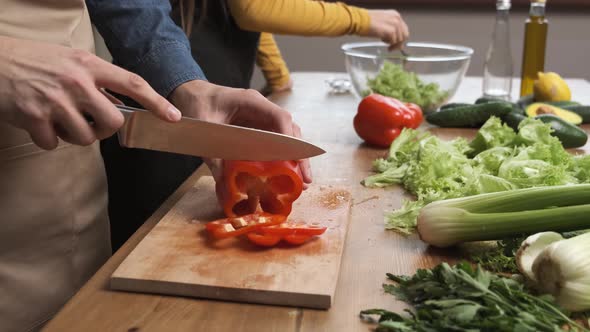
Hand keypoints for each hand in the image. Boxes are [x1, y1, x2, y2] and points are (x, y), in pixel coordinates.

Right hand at [0, 36, 180, 149]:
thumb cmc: (33, 60)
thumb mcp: (70, 60)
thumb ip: (96, 79)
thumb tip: (121, 103)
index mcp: (88, 65)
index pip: (132, 83)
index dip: (156, 102)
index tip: (173, 117)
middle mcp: (76, 82)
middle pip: (112, 122)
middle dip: (106, 130)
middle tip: (91, 123)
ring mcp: (55, 101)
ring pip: (84, 138)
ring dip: (74, 136)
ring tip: (58, 119)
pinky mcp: (34, 118)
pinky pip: (53, 144)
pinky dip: (47, 139)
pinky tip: (37, 122)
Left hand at [168, 79, 311, 186]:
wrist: (188, 93)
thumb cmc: (196, 103)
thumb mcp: (203, 127)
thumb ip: (213, 153)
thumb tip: (224, 181)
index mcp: (251, 101)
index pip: (280, 118)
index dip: (290, 139)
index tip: (295, 160)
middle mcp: (261, 109)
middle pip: (289, 130)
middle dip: (299, 155)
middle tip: (305, 179)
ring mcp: (261, 118)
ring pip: (286, 137)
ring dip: (293, 158)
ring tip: (300, 181)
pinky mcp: (256, 128)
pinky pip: (274, 142)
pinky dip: (281, 158)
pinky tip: (284, 174)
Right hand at [366, 10, 409, 49]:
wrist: (359, 20)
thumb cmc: (366, 21)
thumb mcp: (382, 22)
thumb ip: (390, 29)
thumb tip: (395, 40)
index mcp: (395, 15)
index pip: (403, 29)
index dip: (400, 38)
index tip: (395, 44)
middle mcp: (397, 18)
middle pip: (404, 35)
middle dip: (399, 43)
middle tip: (391, 48)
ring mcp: (395, 24)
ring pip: (399, 39)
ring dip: (392, 44)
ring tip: (383, 42)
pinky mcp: (391, 31)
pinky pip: (394, 41)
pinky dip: (389, 44)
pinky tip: (382, 41)